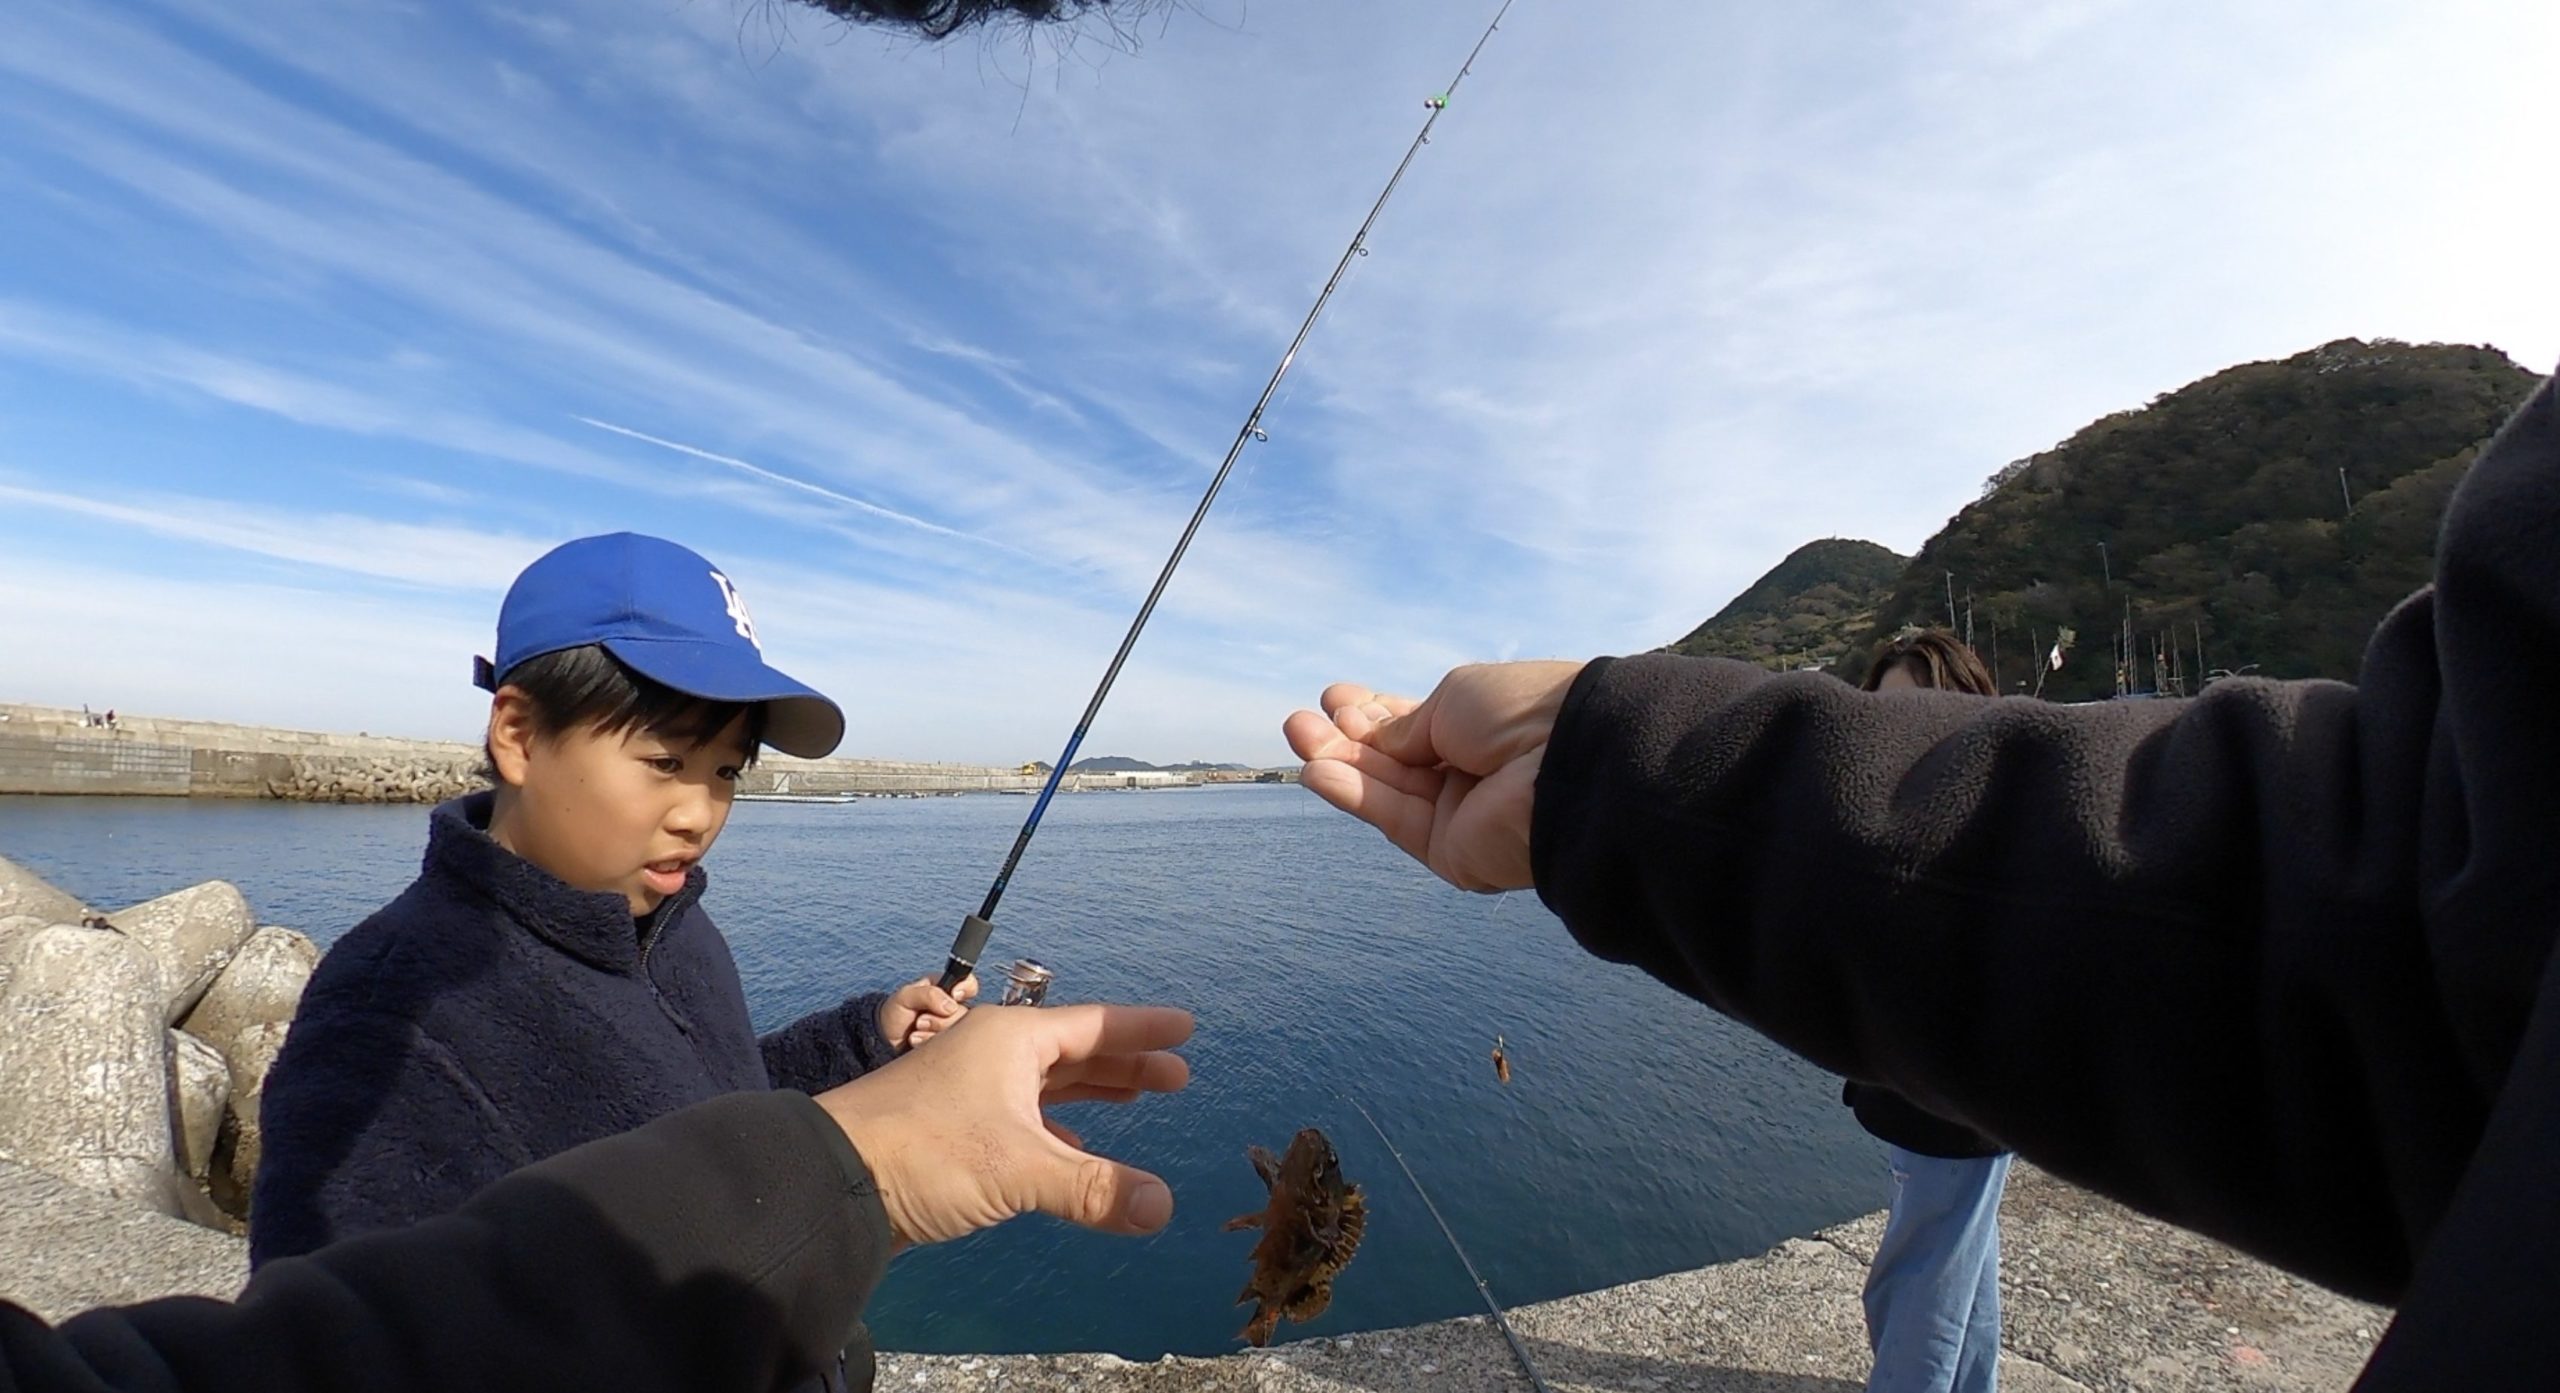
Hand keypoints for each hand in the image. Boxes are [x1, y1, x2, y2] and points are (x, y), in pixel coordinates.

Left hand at [816, 1003, 1189, 1247]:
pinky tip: (1073, 1146)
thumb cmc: (922, 1152)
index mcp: (1012, 1041)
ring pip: (1046, 1083)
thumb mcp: (1018, 1169)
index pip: (1095, 1026)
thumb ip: (1092, 1188)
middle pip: (1075, 1051)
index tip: (1185, 1027)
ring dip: (1092, 1092)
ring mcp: (970, 1089)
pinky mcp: (954, 1127)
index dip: (1143, 1030)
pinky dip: (1055, 1127)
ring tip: (1136, 1097)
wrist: (832, 1180)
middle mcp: (992, 1055)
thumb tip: (1161, 1207)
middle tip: (1176, 1075)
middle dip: (1126, 1063)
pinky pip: (1021, 1115)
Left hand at [879, 974, 977, 1051]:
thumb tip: (951, 1006)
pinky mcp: (948, 1045)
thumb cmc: (896, 1011)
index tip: (955, 995)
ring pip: (959, 1032)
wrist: (885, 1039)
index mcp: (945, 989)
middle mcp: (953, 1008)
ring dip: (933, 1033)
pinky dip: (930, 1044)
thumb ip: (928, 994)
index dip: (966, 989)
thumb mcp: (905, 996)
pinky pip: (950, 1047)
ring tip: (916, 1031)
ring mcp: (952, 1027)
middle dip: (941, 1020)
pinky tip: (917, 1042)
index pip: (969, 984)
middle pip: (965, 1013)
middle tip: (920, 1021)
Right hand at [1281, 660, 1584, 892]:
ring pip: (1388, 790)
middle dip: (1347, 738)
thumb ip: (1404, 725)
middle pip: (1396, 760)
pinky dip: (1355, 797)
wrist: (1569, 764)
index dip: (1375, 714)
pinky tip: (1315, 772)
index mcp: (1485, 727)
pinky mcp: (1451, 854)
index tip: (1339, 697)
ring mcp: (1461, 815)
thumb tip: (1368, 739)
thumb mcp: (1454, 698)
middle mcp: (1473, 773)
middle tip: (1303, 719)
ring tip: (1295, 734)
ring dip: (1339, 764)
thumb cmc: (1524, 712)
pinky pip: (1396, 820)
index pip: (1418, 727)